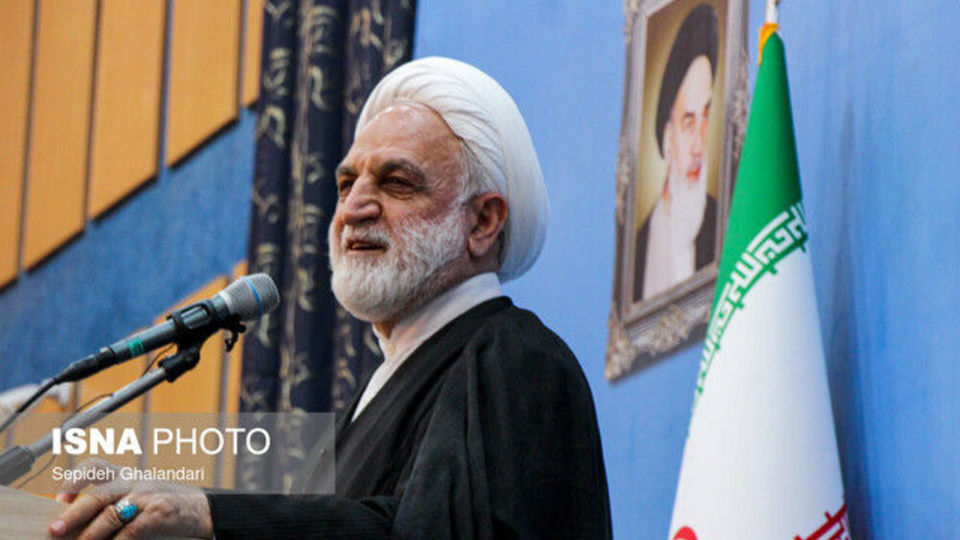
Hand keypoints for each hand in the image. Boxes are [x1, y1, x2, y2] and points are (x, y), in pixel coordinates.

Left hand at [50, 459, 213, 538]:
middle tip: (55, 531)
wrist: (205, 510)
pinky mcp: (160, 513)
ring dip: (90, 534)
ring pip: (111, 513)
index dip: (74, 480)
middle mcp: (135, 482)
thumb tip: (78, 527)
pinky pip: (131, 530)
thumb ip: (115, 506)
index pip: (95, 466)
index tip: (59, 499)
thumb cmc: (167, 508)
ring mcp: (148, 497)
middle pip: (98, 494)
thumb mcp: (140, 499)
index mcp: (127, 476)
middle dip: (73, 514)